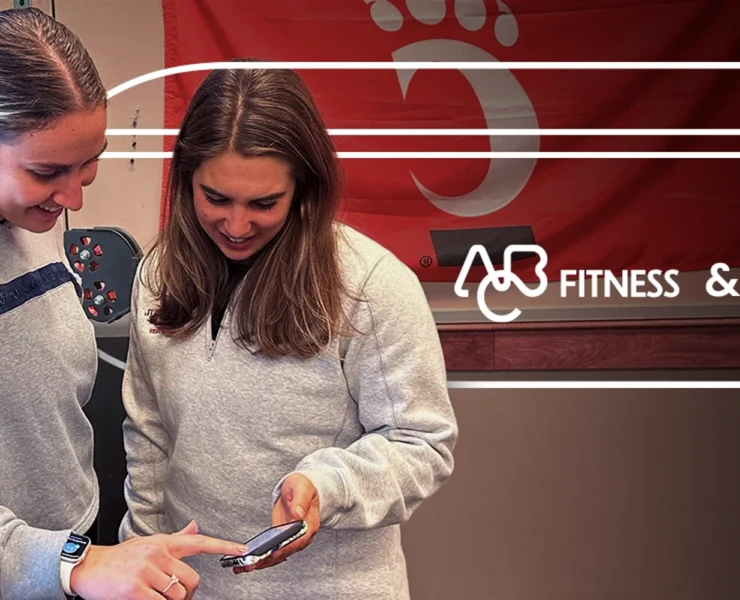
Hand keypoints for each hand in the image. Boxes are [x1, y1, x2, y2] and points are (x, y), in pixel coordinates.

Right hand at [71, 520, 247, 599]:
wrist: (88, 567)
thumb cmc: (120, 558)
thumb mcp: (148, 543)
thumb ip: (175, 539)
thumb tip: (195, 526)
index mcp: (163, 543)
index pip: (199, 542)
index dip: (223, 545)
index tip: (242, 549)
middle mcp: (157, 553)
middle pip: (191, 579)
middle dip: (186, 594)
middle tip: (174, 597)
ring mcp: (146, 571)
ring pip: (177, 595)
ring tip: (155, 597)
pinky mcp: (134, 589)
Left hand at [234, 473, 319, 573]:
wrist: (300, 488)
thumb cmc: (302, 486)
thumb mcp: (302, 488)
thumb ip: (300, 500)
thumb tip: (298, 514)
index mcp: (310, 525)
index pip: (298, 541)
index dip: (286, 548)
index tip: (273, 553)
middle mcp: (302, 536)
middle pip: (286, 552)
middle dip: (268, 560)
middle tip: (251, 564)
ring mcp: (292, 539)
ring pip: (278, 555)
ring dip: (262, 562)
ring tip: (243, 566)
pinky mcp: (282, 538)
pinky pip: (273, 551)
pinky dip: (261, 557)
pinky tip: (248, 561)